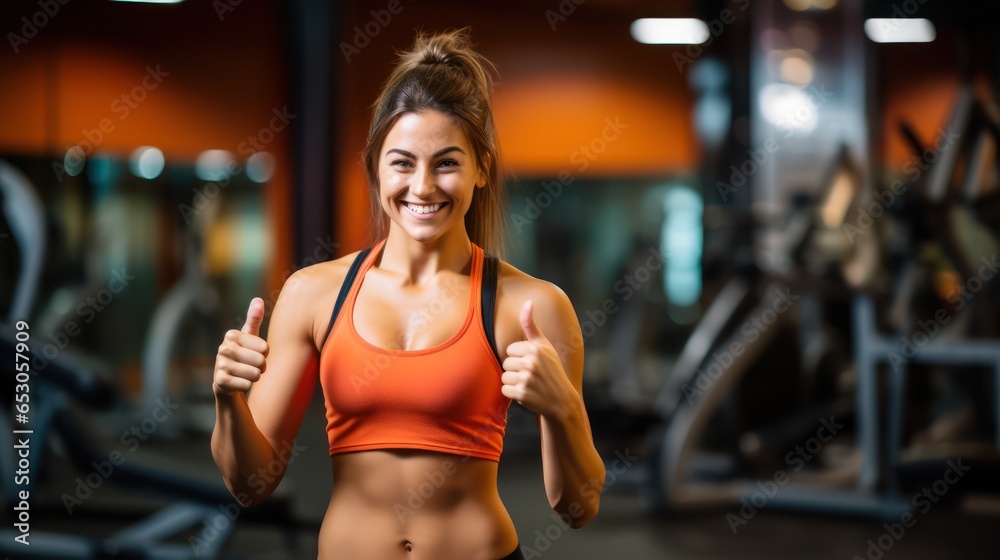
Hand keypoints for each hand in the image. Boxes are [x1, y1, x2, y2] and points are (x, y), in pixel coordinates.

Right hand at [213, 297, 268, 395]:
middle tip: (252, 366)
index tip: (254, 354)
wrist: (227, 381)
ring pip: (255, 374)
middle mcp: (224, 348)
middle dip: (261, 367)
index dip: (264, 354)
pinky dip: (247, 385)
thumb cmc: (243, 355)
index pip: (265, 348)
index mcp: (232, 335)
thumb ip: (254, 319)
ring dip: (255, 377)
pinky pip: (247, 385)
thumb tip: (258, 299)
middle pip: (261, 361)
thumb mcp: (249, 336)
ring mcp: (220, 364)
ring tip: (245, 374)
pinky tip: (238, 382)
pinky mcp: (220, 381)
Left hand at [501, 300, 577, 418]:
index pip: (510, 350)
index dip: (519, 357)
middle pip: (506, 363)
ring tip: (529, 384)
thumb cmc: (551, 369)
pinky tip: (526, 393)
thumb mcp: (544, 346)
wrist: (561, 400)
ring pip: (504, 377)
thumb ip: (531, 325)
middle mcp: (531, 362)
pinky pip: (504, 390)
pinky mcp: (522, 394)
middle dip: (515, 370)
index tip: (532, 363)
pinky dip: (512, 393)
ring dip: (513, 382)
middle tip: (531, 375)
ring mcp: (527, 379)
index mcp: (536, 348)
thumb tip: (528, 301)